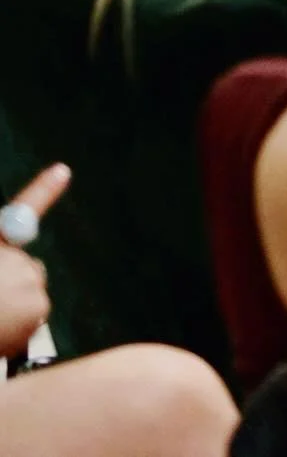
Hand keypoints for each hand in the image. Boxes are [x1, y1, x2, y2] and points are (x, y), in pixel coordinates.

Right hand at [0, 164, 68, 357]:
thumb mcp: (0, 253)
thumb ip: (4, 255)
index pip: (23, 207)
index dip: (44, 188)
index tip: (62, 171)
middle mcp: (14, 257)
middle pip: (26, 269)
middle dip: (13, 284)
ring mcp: (29, 278)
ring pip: (30, 295)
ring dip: (16, 309)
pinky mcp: (40, 306)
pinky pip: (33, 318)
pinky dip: (20, 329)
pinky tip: (0, 334)